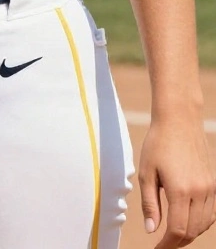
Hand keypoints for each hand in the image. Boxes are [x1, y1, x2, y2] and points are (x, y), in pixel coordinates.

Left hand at [139, 118, 215, 246]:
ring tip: (172, 234)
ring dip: (189, 233)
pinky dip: (200, 223)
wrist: (179, 119)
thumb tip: (151, 230)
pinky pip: (211, 213)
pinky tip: (187, 220)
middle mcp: (199, 192)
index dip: (166, 245)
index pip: (177, 231)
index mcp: (180, 190)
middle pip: (191, 231)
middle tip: (162, 244)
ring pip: (203, 225)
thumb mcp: (146, 172)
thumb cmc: (158, 143)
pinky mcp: (213, 183)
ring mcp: (209, 188)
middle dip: (177, 242)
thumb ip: (150, 204)